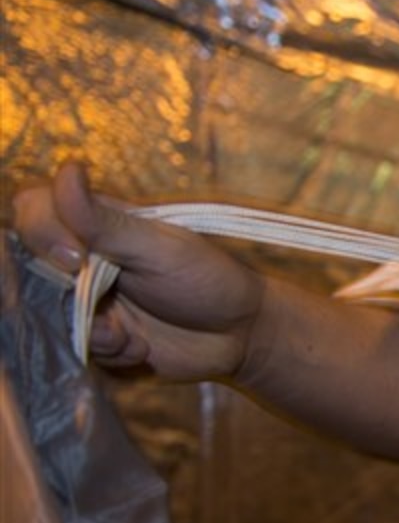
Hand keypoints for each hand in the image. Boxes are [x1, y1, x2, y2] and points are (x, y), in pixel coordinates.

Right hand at [11, 162, 267, 379]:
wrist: (242, 334)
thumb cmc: (208, 278)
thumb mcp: (159, 246)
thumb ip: (104, 221)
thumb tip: (67, 170)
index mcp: (94, 223)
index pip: (34, 209)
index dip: (42, 231)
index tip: (77, 258)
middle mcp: (81, 259)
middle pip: (31, 266)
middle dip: (67, 296)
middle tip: (110, 312)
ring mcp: (86, 299)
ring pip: (49, 313)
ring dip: (92, 331)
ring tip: (131, 336)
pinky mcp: (98, 337)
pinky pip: (77, 347)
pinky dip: (107, 352)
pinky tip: (140, 348)